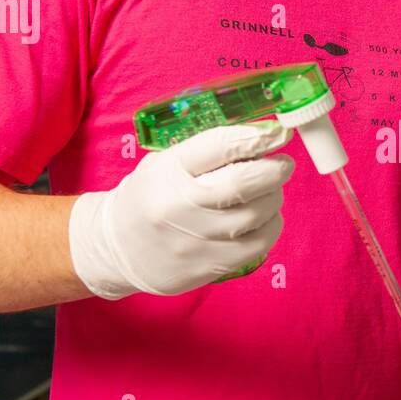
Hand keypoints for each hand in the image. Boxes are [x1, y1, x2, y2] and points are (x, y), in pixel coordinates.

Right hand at [69, 120, 294, 297]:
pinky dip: (270, 226)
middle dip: (273, 170)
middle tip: (282, 164)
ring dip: (273, 198)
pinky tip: (263, 218)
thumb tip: (264, 137)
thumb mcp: (166, 163)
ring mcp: (194, 239)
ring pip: (257, 215)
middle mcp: (179, 205)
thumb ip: (209, 151)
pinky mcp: (207, 266)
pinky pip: (257, 245)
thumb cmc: (150, 197)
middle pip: (243, 182)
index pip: (219, 146)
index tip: (279, 133)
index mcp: (168, 170)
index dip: (257, 138)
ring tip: (268, 192)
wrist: (118, 249)